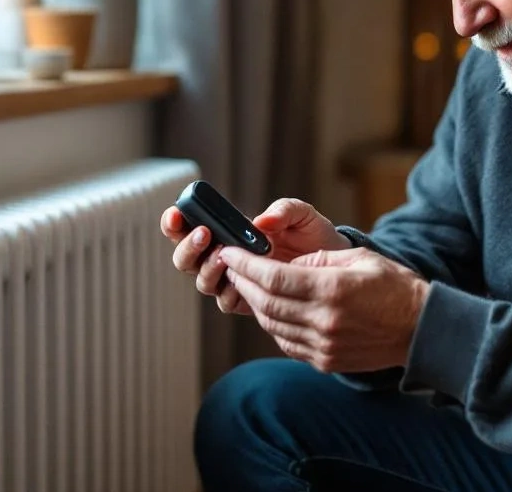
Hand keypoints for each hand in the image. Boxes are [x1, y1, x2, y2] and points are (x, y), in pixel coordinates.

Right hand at [161, 198, 347, 315]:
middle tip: (205, 235)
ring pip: (203, 281)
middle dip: (188, 248)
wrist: (335, 263)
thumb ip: (284, 210)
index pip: (189, 227)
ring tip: (225, 254)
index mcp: (227, 231)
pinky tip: (241, 281)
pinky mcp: (250, 300)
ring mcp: (235, 280)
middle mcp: (224, 257)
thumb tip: (261, 221)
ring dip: (208, 269)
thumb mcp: (301, 214)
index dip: (175, 223)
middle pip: (186, 259)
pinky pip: (228, 302)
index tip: (177, 215)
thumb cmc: (312, 233)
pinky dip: (229, 292)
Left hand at [220, 246, 429, 373]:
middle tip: (231, 266)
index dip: (246, 265)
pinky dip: (272, 324)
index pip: (273, 278)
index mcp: (332, 290)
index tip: (230, 253)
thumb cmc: (393, 286)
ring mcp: (323, 346)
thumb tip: (283, 265)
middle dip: (243, 282)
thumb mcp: (358, 258)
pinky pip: (285, 342)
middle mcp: (323, 321)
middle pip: (266, 302)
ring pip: (271, 324)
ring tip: (247, 285)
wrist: (420, 329)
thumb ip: (316, 260)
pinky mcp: (324, 361)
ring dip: (254, 303)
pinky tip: (271, 308)